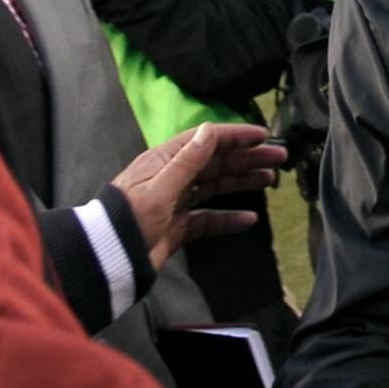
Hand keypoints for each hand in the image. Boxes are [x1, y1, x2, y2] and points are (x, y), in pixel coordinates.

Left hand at [110, 123, 285, 269]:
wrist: (110, 256)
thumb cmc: (129, 218)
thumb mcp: (159, 187)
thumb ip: (187, 161)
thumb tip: (209, 130)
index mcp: (165, 160)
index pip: (206, 140)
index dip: (235, 136)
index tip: (262, 135)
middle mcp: (173, 177)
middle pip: (216, 162)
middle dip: (247, 158)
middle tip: (278, 157)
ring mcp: (176, 202)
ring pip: (215, 187)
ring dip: (241, 181)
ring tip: (269, 179)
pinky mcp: (178, 227)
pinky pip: (209, 219)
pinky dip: (229, 218)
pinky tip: (249, 219)